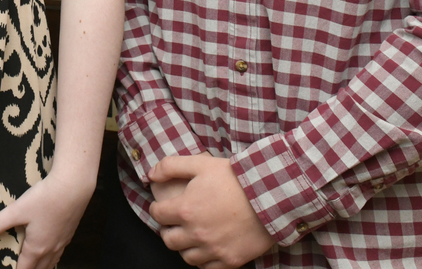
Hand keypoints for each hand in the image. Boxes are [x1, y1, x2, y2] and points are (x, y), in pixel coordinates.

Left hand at [0, 169, 94, 268]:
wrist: (74, 187)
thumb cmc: (46, 199)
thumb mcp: (17, 210)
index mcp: (37, 248)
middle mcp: (51, 249)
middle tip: (20, 266)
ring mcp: (62, 242)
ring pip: (51, 262)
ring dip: (41, 265)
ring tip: (33, 263)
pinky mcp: (69, 232)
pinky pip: (59, 251)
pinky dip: (52, 255)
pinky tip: (49, 246)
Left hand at [148, 155, 274, 268]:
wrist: (270, 196)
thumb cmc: (235, 178)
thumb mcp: (201, 163)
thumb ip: (171, 166)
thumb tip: (150, 175)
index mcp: (185, 209)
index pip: (157, 214)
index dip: (158, 209)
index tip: (163, 207)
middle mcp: (195, 233)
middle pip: (168, 239)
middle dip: (168, 229)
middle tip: (175, 223)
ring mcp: (213, 249)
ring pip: (186, 256)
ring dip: (185, 246)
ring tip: (191, 235)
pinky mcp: (230, 260)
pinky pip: (207, 268)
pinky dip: (204, 259)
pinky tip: (208, 247)